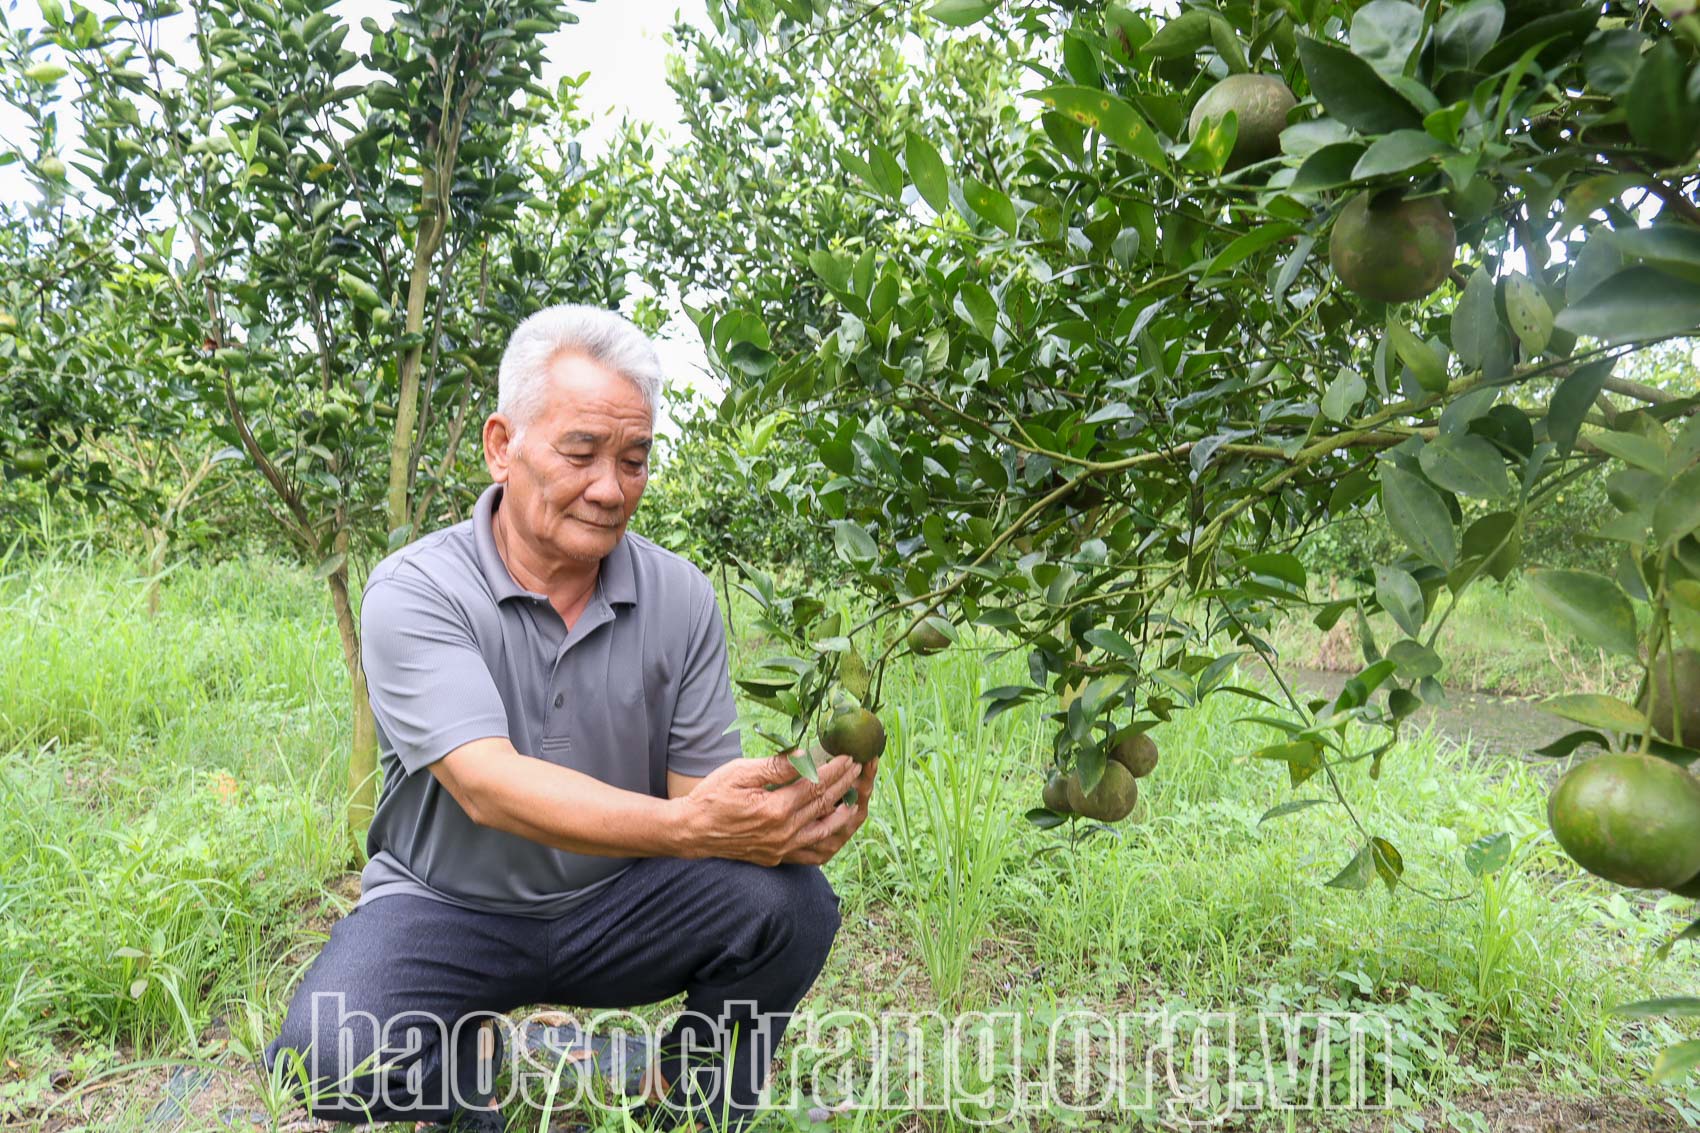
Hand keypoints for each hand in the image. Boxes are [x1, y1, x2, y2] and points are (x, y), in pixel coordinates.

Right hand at [673, 749, 863, 866]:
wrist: (691, 831)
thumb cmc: (712, 796)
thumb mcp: (740, 772)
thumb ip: (775, 767)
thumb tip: (805, 754)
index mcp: (775, 809)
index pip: (815, 787)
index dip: (835, 771)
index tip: (849, 757)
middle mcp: (783, 833)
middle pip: (823, 806)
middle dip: (844, 786)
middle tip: (858, 770)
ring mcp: (781, 849)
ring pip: (823, 831)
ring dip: (842, 813)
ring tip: (854, 797)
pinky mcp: (777, 857)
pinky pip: (810, 852)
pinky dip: (826, 839)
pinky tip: (833, 828)